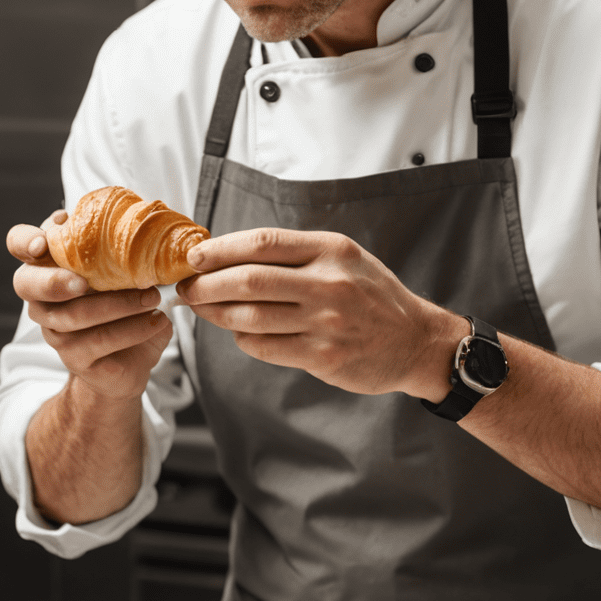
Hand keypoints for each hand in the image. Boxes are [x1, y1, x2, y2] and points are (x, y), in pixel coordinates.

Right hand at [7, 218, 172, 400]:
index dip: (24, 241)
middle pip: (27, 285)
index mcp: (48, 265)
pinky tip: (156, 321)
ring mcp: (54, 332)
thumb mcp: (121, 270)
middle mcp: (41, 299)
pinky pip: (100, 342)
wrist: (130, 359)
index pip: (18, 243)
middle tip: (84, 281)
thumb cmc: (122, 302)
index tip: (43, 243)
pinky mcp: (75, 359)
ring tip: (152, 297)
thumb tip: (137, 222)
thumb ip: (115, 246)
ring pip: (74, 316)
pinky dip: (133, 329)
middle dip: (54, 281)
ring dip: (118, 305)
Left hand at [176, 227, 467, 397]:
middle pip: (249, 280)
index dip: (220, 249)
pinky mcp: (324, 357)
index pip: (263, 243)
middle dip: (206, 284)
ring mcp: (327, 322)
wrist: (415, 341)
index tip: (194, 257)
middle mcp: (329, 283)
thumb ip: (295, 254)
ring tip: (201, 310)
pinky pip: (265, 347)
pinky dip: (243, 338)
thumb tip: (228, 254)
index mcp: (331, 250)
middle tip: (185, 288)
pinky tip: (239, 332)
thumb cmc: (371, 296)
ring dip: (216, 314)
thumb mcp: (344, 258)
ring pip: (251, 317)